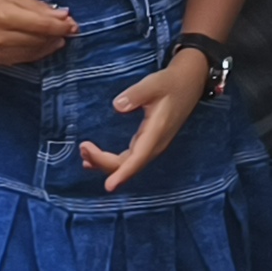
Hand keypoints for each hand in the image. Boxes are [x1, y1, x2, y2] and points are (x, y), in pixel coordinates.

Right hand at [0, 0, 74, 67]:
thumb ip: (38, 7)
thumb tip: (64, 16)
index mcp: (4, 16)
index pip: (42, 26)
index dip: (61, 27)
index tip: (75, 24)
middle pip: (38, 41)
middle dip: (57, 36)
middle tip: (69, 30)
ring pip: (32, 53)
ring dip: (48, 46)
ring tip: (58, 38)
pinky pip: (21, 59)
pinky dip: (35, 53)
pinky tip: (42, 45)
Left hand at [83, 45, 213, 191]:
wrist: (188, 84)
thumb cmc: (169, 83)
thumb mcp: (153, 84)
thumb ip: (136, 94)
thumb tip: (116, 106)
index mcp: (156, 133)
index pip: (137, 159)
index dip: (122, 174)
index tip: (108, 186)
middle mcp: (154, 145)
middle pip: (127, 164)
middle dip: (103, 162)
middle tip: (83, 148)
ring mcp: (151, 146)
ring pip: (127, 164)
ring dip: (105, 163)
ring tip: (84, 154)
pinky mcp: (148, 143)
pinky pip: (128, 159)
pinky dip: (111, 161)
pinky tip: (93, 161)